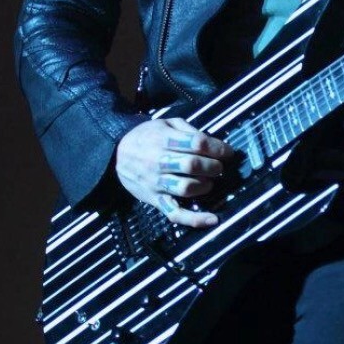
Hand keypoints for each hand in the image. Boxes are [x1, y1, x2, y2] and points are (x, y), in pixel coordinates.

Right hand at [115, 117, 234, 227]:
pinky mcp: (155, 200)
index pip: (197, 143)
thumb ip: (189, 130)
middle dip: (213, 166)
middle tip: (219, 166)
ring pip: (186, 188)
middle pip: (192, 165)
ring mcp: (156, 183)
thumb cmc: (146, 136)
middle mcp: (159, 162)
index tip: (228, 151)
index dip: (217, 148)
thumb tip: (213, 142)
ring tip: (210, 181)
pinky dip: (195, 219)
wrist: (116, 154)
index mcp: (164, 139)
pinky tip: (212, 219)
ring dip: (205, 185)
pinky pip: (175, 213)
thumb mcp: (166, 123)